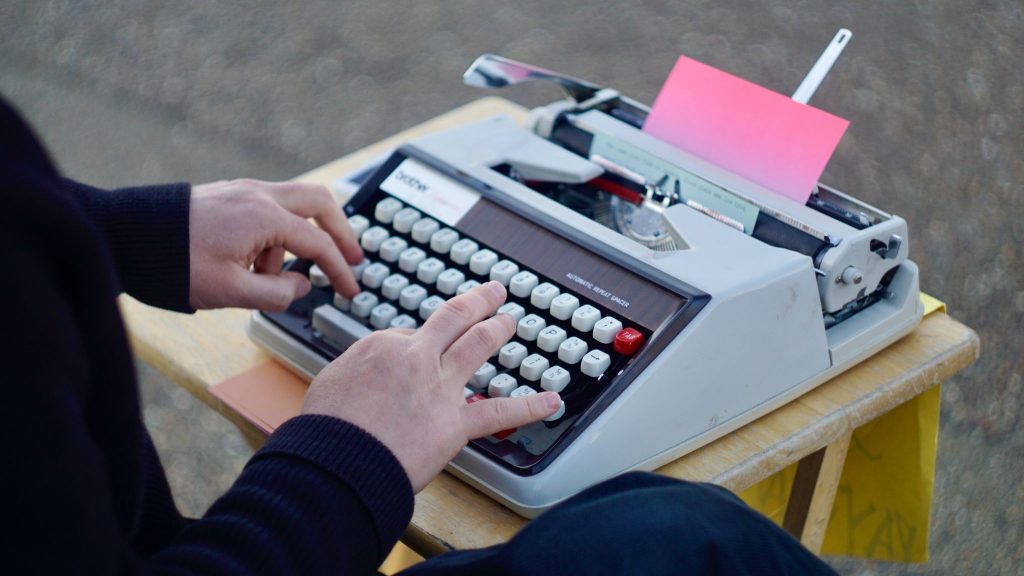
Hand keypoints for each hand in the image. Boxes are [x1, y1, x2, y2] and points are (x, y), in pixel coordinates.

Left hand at [189, 179, 362, 309]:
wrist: (128, 235)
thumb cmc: (174, 261)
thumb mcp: (230, 291)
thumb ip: (275, 294)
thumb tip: (299, 286)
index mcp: (264, 216)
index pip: (318, 243)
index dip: (340, 270)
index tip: (350, 291)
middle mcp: (259, 195)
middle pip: (320, 202)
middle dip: (341, 231)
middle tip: (350, 258)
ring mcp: (245, 190)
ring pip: (295, 204)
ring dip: (298, 238)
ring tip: (270, 277)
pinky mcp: (232, 195)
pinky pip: (270, 208)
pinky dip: (277, 232)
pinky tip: (257, 261)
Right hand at [301, 281, 562, 491]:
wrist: (336, 463)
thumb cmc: (326, 431)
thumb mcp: (330, 381)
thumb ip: (358, 369)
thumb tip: (371, 371)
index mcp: (384, 346)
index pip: (411, 335)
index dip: (418, 343)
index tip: (419, 351)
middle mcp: (416, 357)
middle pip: (454, 319)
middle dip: (477, 303)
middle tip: (493, 293)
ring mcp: (440, 387)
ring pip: (478, 345)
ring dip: (499, 329)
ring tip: (511, 321)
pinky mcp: (455, 423)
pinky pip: (499, 412)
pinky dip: (530, 406)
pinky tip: (552, 402)